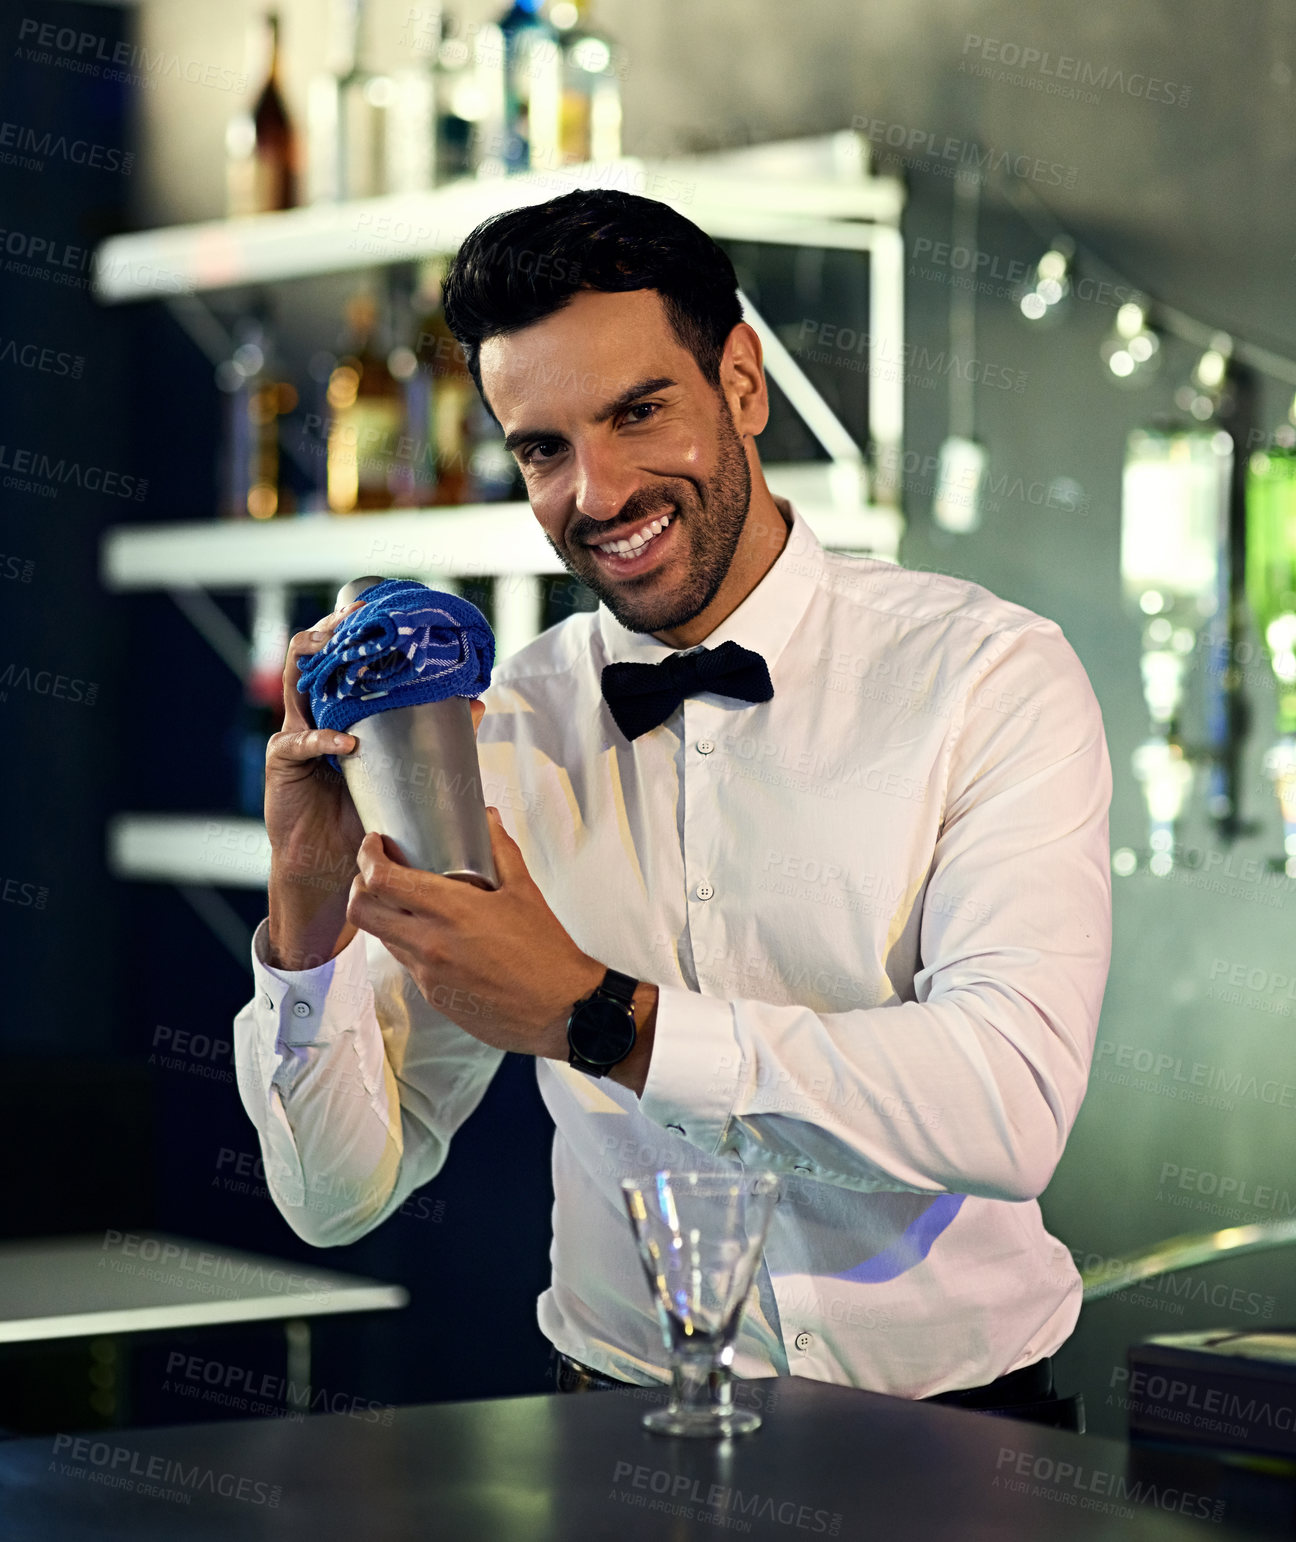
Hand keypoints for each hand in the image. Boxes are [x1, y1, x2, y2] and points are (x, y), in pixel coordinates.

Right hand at [264, 594, 486, 969]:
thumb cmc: (365, 815)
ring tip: (342, 650)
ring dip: (319, 660)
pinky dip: (325, 738)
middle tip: (359, 617)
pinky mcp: (283, 763)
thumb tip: (477, 701)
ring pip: (297, 680)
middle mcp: (311, 711)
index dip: (352, 624)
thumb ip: (432, 737)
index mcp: (338, 706)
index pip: (338, 652)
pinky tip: (347, 742)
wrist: (331, 866)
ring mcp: (293, 733)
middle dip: (334, 629)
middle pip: (312, 652)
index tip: (378, 605)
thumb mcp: (401, 769)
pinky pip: (300, 740)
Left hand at [345, 807, 603, 1057]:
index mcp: (452, 911)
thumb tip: (488, 820)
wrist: (560, 1010)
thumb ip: (500, 851)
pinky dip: (409, 943)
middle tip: (376, 873)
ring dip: (384, 916)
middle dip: (359, 886)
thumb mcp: (525, 892)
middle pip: (362, 912)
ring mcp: (427, 975)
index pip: (382, 880)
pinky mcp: (434, 998)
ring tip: (407, 903)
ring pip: (382, 938)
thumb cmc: (547, 952)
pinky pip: (406, 964)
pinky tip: (434, 936)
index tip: (374, 844)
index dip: (368, 856)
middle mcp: (429, 943)